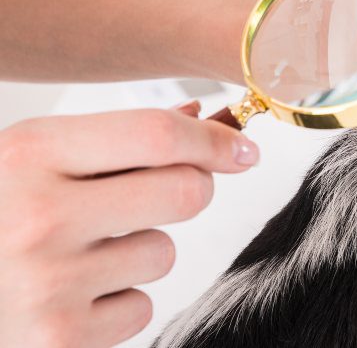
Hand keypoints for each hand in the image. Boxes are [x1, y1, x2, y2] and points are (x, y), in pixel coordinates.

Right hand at [0, 102, 258, 347]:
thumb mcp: (32, 158)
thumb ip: (116, 137)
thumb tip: (201, 118)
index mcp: (28, 154)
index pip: (156, 136)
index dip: (213, 141)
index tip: (240, 149)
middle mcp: (37, 215)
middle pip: (185, 192)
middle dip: (189, 190)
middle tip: (160, 195)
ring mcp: (47, 282)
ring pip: (165, 252)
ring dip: (140, 250)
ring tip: (79, 252)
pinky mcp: (59, 337)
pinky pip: (141, 306)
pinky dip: (118, 301)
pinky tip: (70, 293)